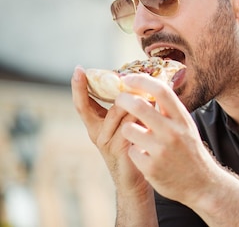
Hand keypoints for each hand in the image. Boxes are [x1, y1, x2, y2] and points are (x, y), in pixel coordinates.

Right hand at [71, 66, 149, 193]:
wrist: (137, 178)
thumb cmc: (134, 145)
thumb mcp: (128, 122)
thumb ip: (129, 106)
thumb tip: (140, 80)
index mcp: (97, 124)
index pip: (83, 103)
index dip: (79, 87)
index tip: (78, 70)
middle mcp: (97, 132)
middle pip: (92, 106)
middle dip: (96, 89)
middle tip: (105, 75)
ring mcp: (106, 142)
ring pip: (117, 112)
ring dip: (131, 100)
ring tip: (144, 90)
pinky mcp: (119, 149)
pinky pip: (129, 125)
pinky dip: (140, 115)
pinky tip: (151, 110)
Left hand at [114, 73, 216, 207]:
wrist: (201, 184)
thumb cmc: (189, 150)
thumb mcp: (186, 126)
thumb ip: (170, 110)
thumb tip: (152, 87)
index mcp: (182, 119)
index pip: (161, 91)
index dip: (141, 81)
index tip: (128, 78)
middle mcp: (172, 132)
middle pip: (139, 106)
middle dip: (123, 99)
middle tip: (118, 99)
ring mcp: (161, 150)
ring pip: (128, 129)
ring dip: (128, 130)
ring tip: (136, 135)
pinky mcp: (150, 167)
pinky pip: (131, 151)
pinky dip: (134, 152)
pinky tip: (145, 156)